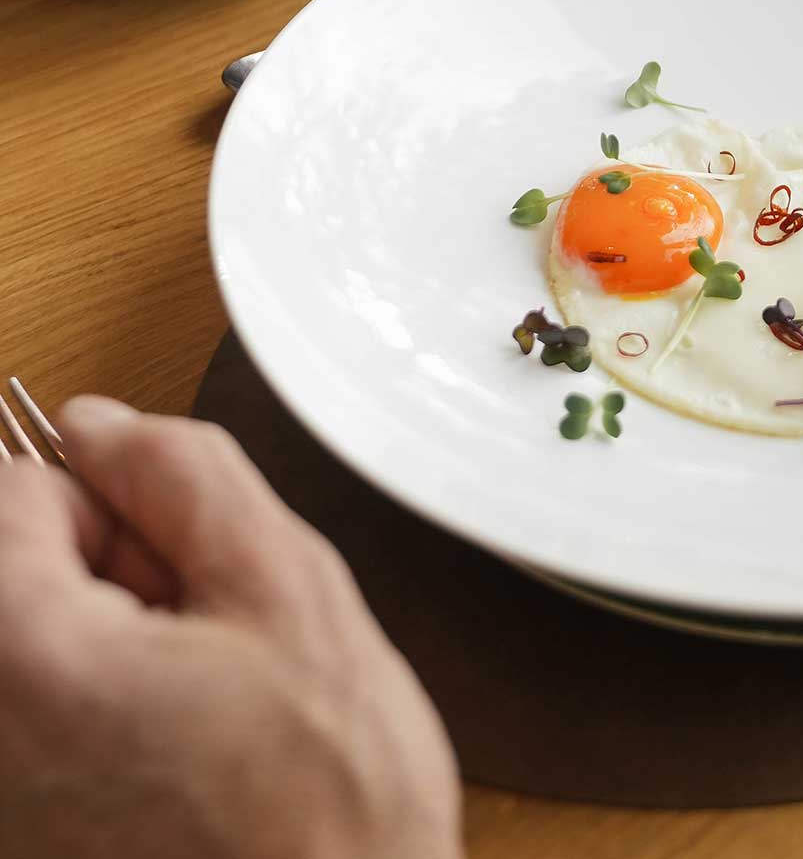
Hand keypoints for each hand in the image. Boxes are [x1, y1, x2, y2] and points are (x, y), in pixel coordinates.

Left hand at [0, 398, 461, 858]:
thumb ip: (185, 473)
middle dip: (113, 580)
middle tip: (209, 643)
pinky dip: (108, 728)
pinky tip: (184, 769)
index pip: (15, 489)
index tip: (180, 562)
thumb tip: (104, 424)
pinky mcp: (30, 839)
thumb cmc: (329, 809)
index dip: (116, 505)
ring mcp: (4, 800)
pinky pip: (49, 732)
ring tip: (206, 714)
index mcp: (23, 656)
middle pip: (17, 575)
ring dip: (116, 656)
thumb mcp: (288, 589)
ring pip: (41, 652)